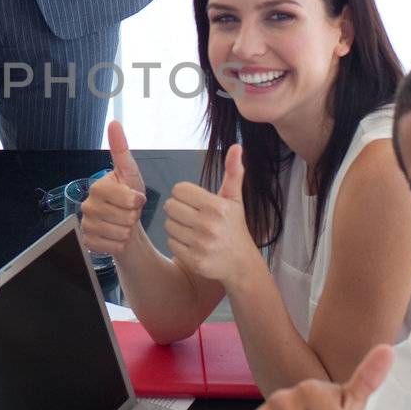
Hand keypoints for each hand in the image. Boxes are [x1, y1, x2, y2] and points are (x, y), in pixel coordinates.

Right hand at [80, 121, 146, 256]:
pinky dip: (120, 244)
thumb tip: (114, 123)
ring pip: (120, 233)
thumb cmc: (129, 200)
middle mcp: (87, 205)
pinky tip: (116, 236)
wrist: (125, 226)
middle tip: (128, 213)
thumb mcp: (130, 174)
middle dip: (133, 217)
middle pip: (125, 217)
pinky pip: (113, 246)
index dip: (137, 201)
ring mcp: (86, 224)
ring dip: (128, 231)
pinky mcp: (88, 242)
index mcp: (97, 187)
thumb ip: (121, 150)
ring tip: (123, 224)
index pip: (127, 198)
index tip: (135, 199)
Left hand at [163, 144, 251, 283]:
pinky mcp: (193, 260)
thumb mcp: (235, 199)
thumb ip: (233, 171)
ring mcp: (200, 244)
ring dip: (177, 227)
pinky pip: (170, 243)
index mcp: (216, 206)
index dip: (184, 195)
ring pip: (168, 225)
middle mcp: (208, 224)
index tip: (194, 202)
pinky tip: (191, 244)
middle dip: (178, 210)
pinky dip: (177, 243)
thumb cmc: (235, 227)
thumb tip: (236, 146)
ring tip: (192, 230)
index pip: (179, 189)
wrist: (242, 264)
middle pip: (170, 206)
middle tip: (191, 216)